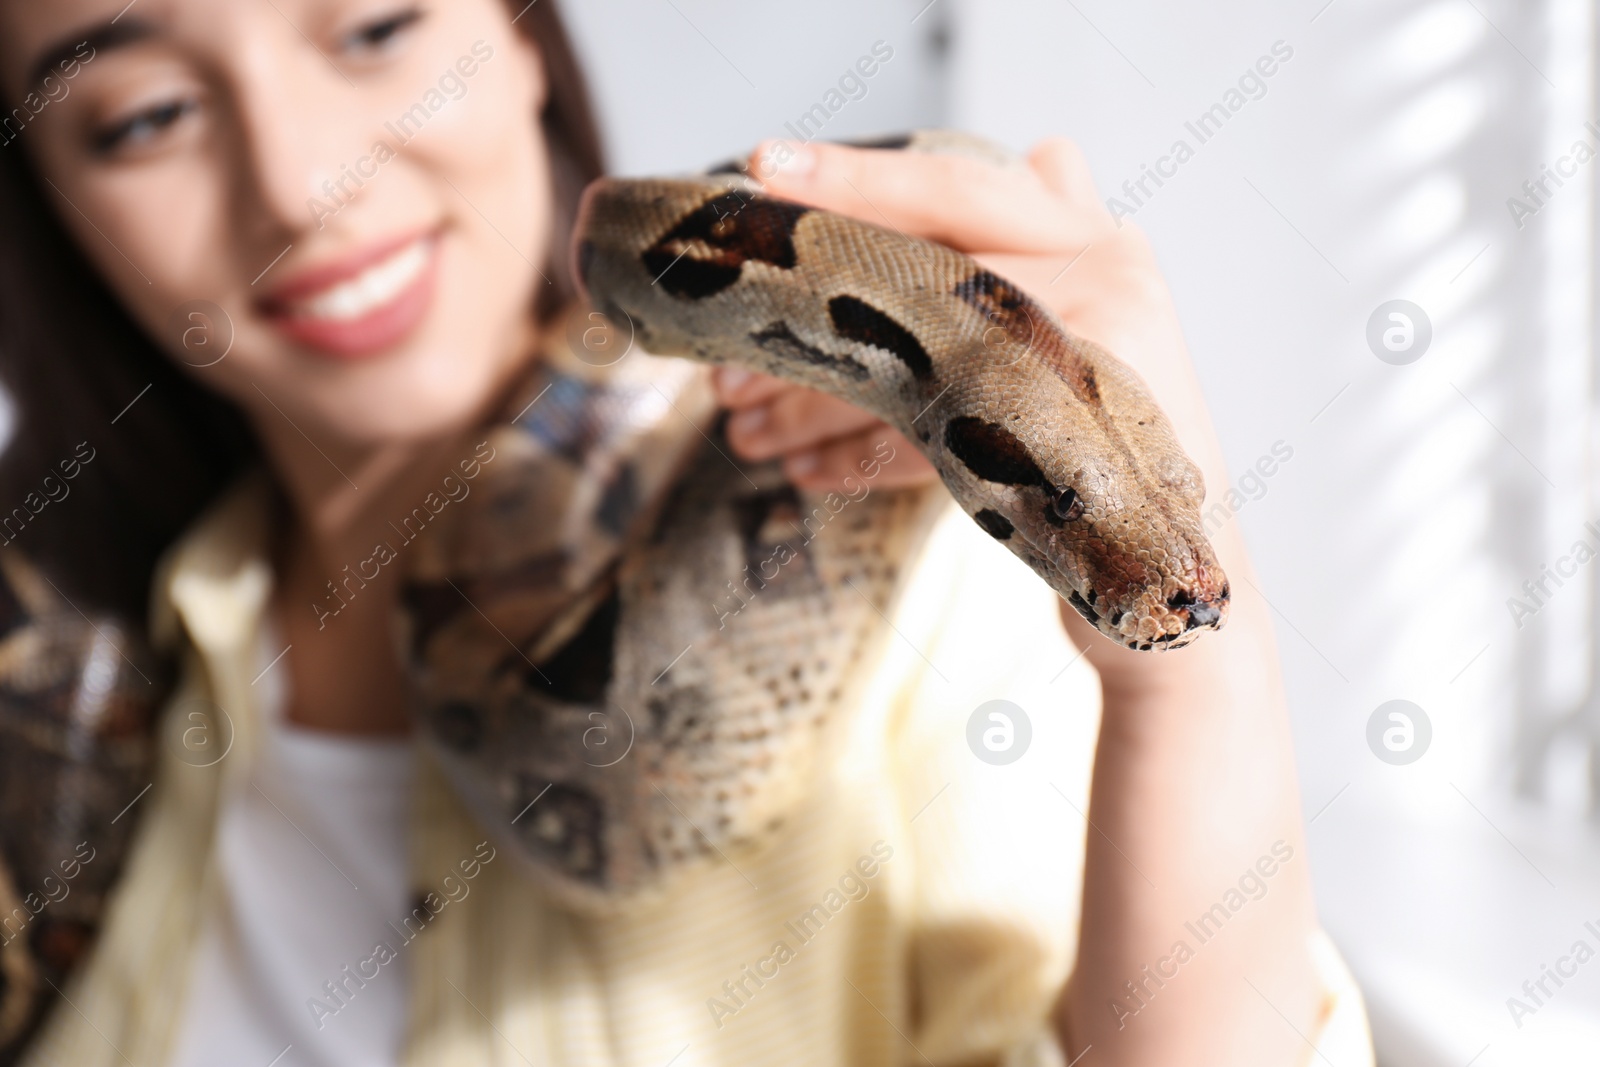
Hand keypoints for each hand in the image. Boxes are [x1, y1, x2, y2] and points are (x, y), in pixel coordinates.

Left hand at [741, 138, 1244, 665]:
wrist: (1170, 572)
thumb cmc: (1111, 432)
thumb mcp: (1105, 321)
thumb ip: (1066, 242)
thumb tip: (1052, 149)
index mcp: (1094, 241)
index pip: (956, 188)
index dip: (855, 178)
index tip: (761, 169)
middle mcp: (1100, 290)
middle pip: (915, 285)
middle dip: (811, 323)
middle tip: (722, 365)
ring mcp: (1085, 373)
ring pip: (909, 371)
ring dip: (811, 405)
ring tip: (742, 429)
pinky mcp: (1058, 456)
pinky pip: (929, 449)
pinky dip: (854, 461)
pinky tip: (801, 474)